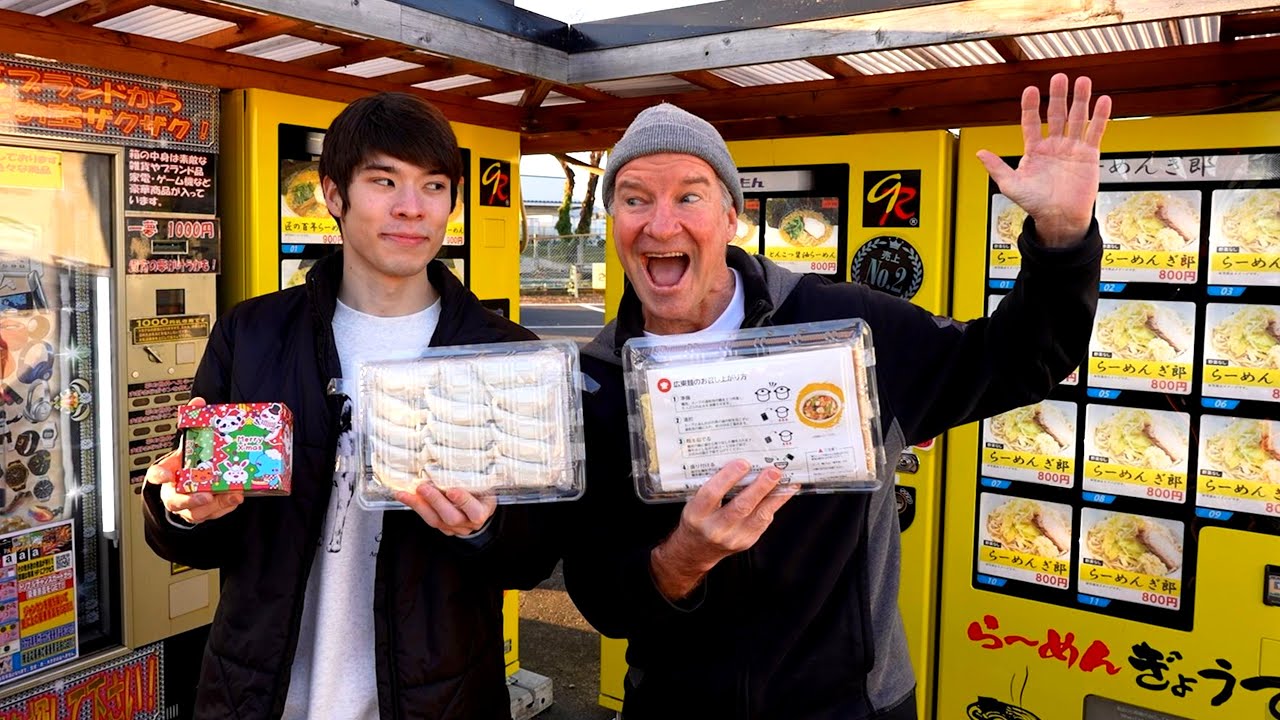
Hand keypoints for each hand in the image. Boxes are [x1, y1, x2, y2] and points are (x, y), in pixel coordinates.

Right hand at [145, 397, 244, 523]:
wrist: (189, 483)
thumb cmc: (187, 463)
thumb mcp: (188, 444)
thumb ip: (192, 423)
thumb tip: (198, 402)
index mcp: (166, 474)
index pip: (156, 475)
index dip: (159, 475)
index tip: (166, 475)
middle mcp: (173, 493)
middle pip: (175, 501)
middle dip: (190, 500)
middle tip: (205, 494)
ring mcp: (188, 506)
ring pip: (196, 513)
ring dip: (216, 505)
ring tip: (233, 495)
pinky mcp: (203, 513)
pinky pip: (213, 515)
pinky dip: (225, 508)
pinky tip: (237, 498)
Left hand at [396, 482, 495, 536]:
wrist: (480, 505)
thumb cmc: (482, 490)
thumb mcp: (483, 483)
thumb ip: (473, 477)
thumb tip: (456, 456)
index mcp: (482, 511)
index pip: (475, 512)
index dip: (463, 502)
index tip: (452, 490)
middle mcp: (469, 523)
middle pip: (452, 518)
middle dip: (435, 502)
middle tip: (422, 487)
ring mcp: (455, 528)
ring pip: (436, 521)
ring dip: (419, 505)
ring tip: (406, 493)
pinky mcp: (442, 528)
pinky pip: (427, 519)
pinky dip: (416, 506)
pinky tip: (405, 496)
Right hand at [650, 460, 796, 599]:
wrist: (697, 548)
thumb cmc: (697, 518)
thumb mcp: (695, 501)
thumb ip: (712, 485)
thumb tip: (739, 462)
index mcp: (696, 514)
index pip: (712, 494)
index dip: (728, 477)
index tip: (743, 463)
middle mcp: (714, 529)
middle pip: (740, 507)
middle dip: (759, 487)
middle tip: (772, 471)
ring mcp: (732, 538)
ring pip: (758, 516)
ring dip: (773, 495)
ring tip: (783, 479)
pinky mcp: (746, 541)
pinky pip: (764, 521)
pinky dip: (775, 504)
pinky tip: (782, 492)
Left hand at [977, 73, 1111, 247]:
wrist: (1060, 218)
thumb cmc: (1035, 204)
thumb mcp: (1011, 186)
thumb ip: (997, 168)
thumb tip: (980, 153)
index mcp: (1034, 150)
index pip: (1031, 122)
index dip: (1031, 106)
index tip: (1030, 90)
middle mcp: (1053, 145)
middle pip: (1056, 114)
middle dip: (1058, 96)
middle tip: (1059, 78)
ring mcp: (1072, 148)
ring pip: (1077, 118)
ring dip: (1080, 100)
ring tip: (1083, 81)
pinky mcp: (1089, 154)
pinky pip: (1095, 131)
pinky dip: (1099, 116)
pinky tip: (1102, 100)